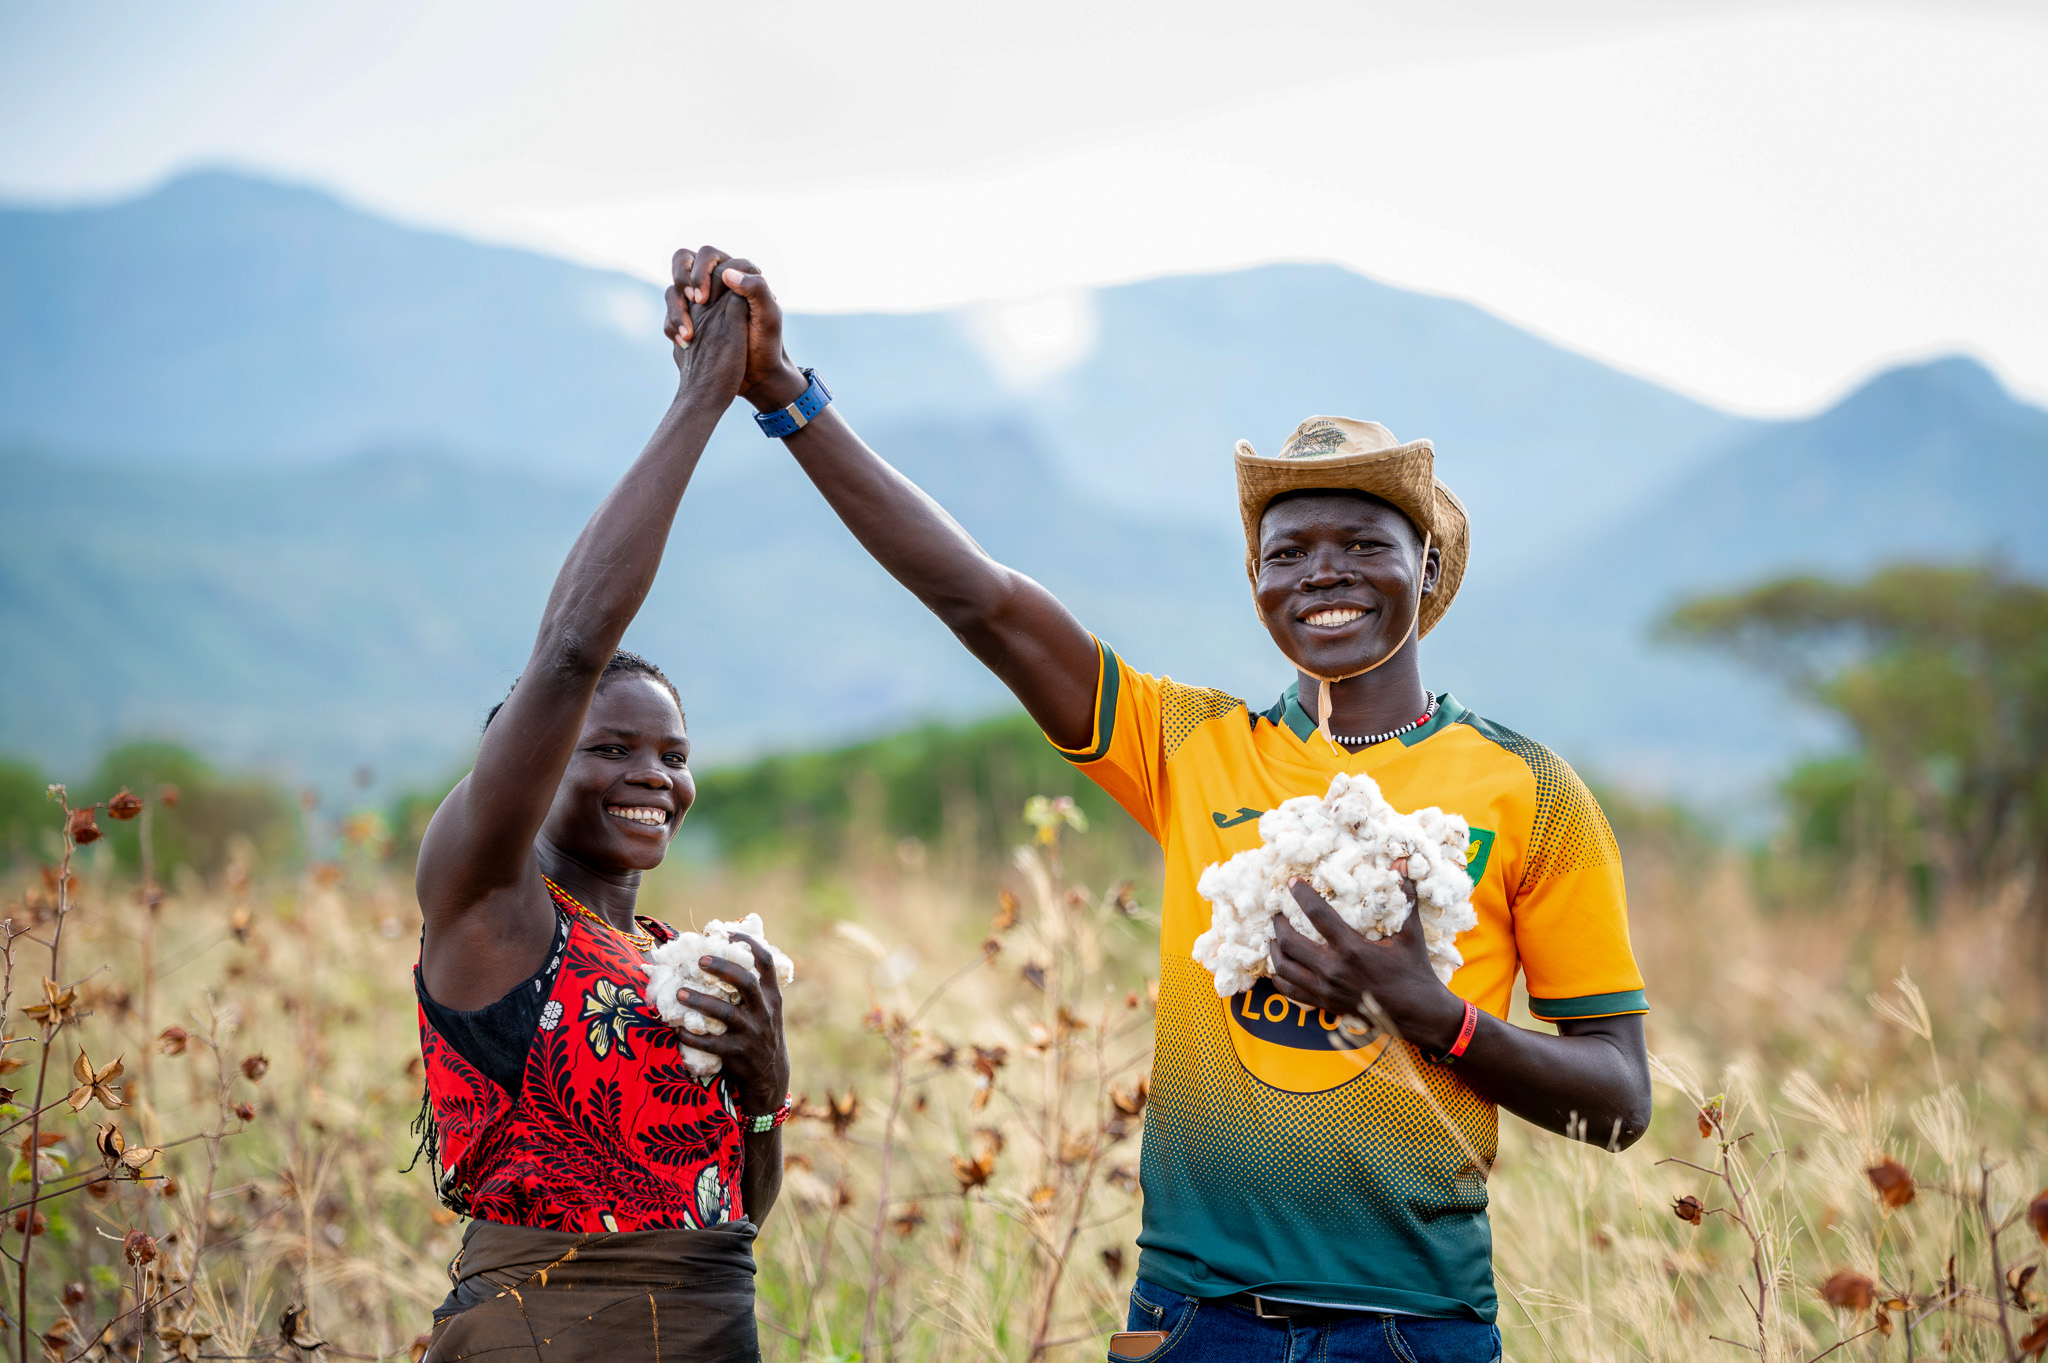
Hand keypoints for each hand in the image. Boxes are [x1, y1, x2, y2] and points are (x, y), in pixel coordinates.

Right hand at [664, 245, 804, 409]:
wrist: (756, 377)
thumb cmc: (767, 345)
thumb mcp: (769, 317)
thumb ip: (755, 289)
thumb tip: (727, 273)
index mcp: (737, 277)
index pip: (710, 256)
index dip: (703, 271)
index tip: (705, 299)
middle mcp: (716, 285)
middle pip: (684, 261)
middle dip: (682, 278)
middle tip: (694, 302)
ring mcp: (701, 302)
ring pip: (674, 288)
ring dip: (674, 307)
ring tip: (688, 335)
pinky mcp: (691, 320)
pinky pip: (672, 313)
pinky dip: (672, 324)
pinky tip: (684, 343)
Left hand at [675, 934, 790, 1114]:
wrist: (771, 1078)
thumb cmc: (760, 1035)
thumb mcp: (766, 1010)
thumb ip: (753, 989)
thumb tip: (724, 957)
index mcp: (772, 997)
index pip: (766, 963)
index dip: (749, 944)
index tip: (729, 932)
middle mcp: (764, 1012)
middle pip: (746, 982)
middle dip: (722, 968)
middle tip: (700, 959)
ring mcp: (751, 1034)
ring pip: (725, 1013)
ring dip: (700, 1001)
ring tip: (679, 993)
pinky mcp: (737, 1054)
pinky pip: (711, 1044)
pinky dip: (693, 1036)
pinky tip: (677, 1029)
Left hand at [1267, 873, 1464, 1050]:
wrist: (1419, 1016)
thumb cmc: (1416, 972)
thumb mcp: (1412, 934)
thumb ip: (1404, 898)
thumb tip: (1401, 863)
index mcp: (1353, 949)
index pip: (1317, 914)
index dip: (1302, 894)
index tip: (1293, 883)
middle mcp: (1334, 970)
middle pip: (1289, 942)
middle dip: (1279, 924)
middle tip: (1278, 912)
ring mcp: (1326, 990)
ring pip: (1284, 968)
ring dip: (1274, 950)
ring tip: (1275, 937)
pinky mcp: (1325, 1005)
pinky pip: (1291, 992)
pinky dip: (1280, 978)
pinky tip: (1281, 967)